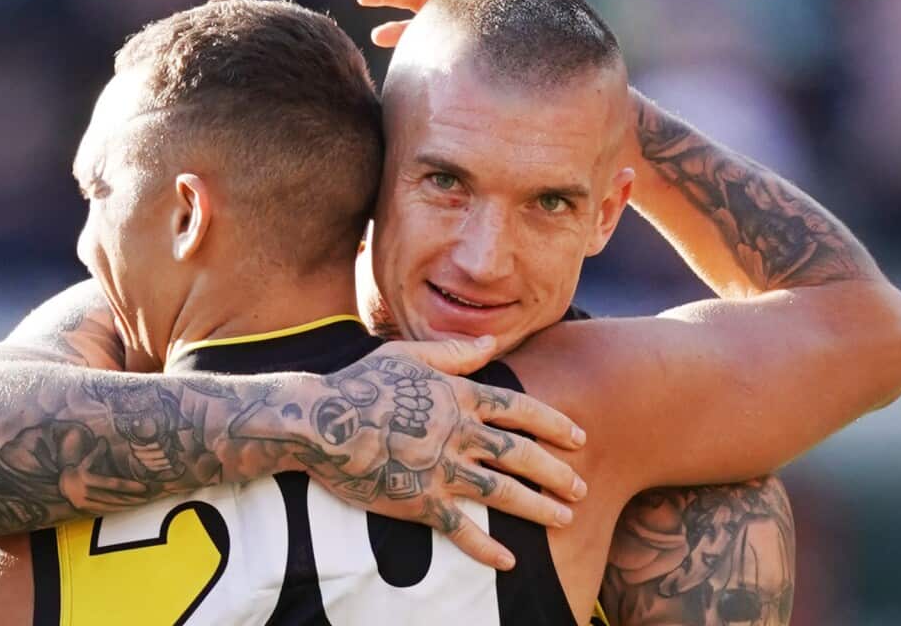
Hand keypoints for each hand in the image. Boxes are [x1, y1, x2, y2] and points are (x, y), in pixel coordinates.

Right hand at [58, 438, 150, 510]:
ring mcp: (85, 503)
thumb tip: (103, 440)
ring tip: (143, 502)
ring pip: (112, 506)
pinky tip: (130, 506)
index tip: (143, 487)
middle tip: (149, 496)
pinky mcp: (86, 510)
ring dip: (129, 505)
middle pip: (115, 497)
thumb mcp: (86, 460)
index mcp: (86, 478)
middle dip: (133, 498)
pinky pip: (106, 511)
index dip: (129, 486)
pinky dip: (120, 509)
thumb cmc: (78, 470)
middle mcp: (85, 492)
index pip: (113, 484)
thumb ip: (97, 451)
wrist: (61, 486)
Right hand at [277, 336, 587, 570]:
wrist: (319, 422)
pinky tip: (509, 559)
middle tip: (581, 486)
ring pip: (502, 492)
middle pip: (521, 454)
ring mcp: (440, 468)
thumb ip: (454, 351)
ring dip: (537, 507)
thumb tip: (490, 341)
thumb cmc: (359, 384)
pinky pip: (459, 528)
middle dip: (556, 472)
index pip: (520, 409)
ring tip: (565, 518)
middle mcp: (458, 433)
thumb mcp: (407, 355)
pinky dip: (485, 546)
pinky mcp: (418, 500)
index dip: (554, 423)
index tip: (579, 436)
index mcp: (458, 396)